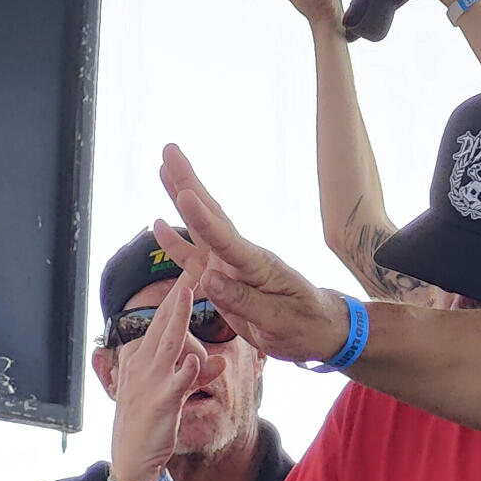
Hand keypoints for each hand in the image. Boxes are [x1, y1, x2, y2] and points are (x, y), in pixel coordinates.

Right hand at [108, 272, 207, 480]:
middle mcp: (143, 363)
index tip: (192, 264)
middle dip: (179, 289)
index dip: (178, 291)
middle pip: (164, 319)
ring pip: (167, 342)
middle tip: (194, 258)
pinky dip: (186, 371)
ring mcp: (151, 381)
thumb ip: (195, 373)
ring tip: (188, 291)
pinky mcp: (162, 402)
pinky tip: (197, 360)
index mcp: (142, 357)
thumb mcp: (173, 393)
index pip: (163, 318)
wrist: (131, 460)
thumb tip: (216, 359)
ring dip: (178, 315)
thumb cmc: (150, 424)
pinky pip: (177, 383)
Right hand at [154, 146, 355, 367]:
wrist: (321, 329)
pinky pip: (195, 257)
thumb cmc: (306, 325)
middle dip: (188, 183)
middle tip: (169, 150)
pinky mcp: (224, 280)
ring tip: (163, 169)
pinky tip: (159, 224)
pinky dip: (176, 242)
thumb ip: (244, 301)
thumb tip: (209, 278)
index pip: (226, 238)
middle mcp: (242, 259)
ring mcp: (231, 266)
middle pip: (211, 216)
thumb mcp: (280, 322)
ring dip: (181, 198)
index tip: (185, 194)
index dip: (203, 218)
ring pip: (200, 228)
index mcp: (258, 267)